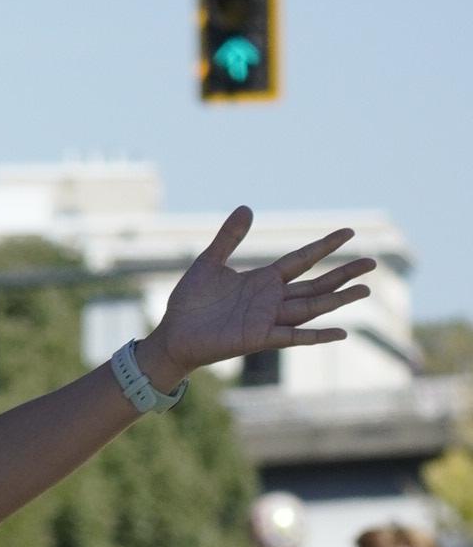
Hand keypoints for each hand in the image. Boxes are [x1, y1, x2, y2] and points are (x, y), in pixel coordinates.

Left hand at [143, 210, 372, 390]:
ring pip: (312, 307)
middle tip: (372, 263)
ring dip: (339, 299)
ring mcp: (268, 320)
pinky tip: (342, 331)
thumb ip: (229, 238)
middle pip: (316, 284)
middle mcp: (271, 300)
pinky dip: (318, 335)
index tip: (349, 232)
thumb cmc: (188, 304)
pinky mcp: (260, 339)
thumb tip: (247, 208)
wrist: (172, 335)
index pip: (302, 259)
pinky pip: (295, 337)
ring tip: (366, 288)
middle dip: (343, 273)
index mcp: (263, 280)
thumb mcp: (209, 262)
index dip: (325, 246)